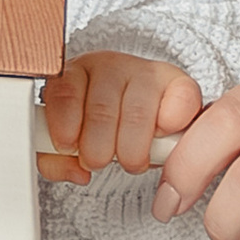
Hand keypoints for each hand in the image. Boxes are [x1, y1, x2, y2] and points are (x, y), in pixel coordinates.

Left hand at [37, 50, 203, 184]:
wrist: (146, 123)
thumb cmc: (101, 133)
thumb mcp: (71, 143)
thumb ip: (58, 161)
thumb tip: (77, 173)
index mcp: (75, 74)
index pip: (64, 90)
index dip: (65, 121)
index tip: (67, 145)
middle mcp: (110, 66)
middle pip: (101, 108)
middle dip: (97, 146)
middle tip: (98, 162)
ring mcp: (146, 72)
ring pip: (136, 113)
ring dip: (131, 149)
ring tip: (130, 161)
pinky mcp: (180, 83)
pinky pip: (179, 101)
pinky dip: (169, 125)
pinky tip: (160, 135)